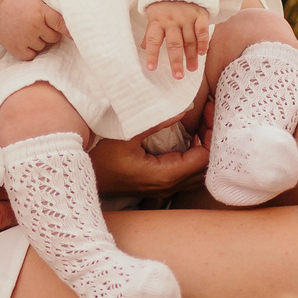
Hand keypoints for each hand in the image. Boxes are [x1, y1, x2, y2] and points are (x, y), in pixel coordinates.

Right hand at [0, 0, 66, 59]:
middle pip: (54, 38)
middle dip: (50, 33)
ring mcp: (25, 38)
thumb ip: (49, 5)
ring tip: (30, 32)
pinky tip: (26, 42)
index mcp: (40, 11)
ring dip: (40, 42)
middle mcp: (34, 26)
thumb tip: (68, 12)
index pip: (61, 24)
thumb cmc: (16, 1)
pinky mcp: (16, 48)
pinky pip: (31, 56)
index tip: (76, 36)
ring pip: (43, 47)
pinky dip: (30, 51)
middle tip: (41, 27)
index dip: (70, 31)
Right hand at [89, 116, 207, 195]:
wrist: (84, 178)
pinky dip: (195, 155)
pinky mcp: (161, 184)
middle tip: (210, 115)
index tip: (209, 111)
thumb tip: (182, 110)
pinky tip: (191, 137)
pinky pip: (188, 172)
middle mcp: (169, 185)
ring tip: (203, 123)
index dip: (211, 134)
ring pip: (198, 172)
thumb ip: (156, 123)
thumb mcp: (127, 135)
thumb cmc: (102, 157)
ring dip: (205, 148)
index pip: (204, 157)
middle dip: (212, 139)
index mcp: (165, 174)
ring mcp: (165, 187)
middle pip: (206, 166)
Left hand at [140, 1, 211, 76]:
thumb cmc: (163, 3)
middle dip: (176, 61)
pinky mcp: (199, 14)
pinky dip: (203, 42)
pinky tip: (202, 53)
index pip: (153, 40)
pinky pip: (202, 30)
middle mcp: (172, 20)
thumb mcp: (153, 15)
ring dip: (191, 56)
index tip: (152, 68)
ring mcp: (186, 17)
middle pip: (174, 44)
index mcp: (157, 21)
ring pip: (189, 40)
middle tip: (178, 76)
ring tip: (192, 69)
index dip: (152, 54)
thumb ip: (150, 32)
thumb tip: (143, 48)